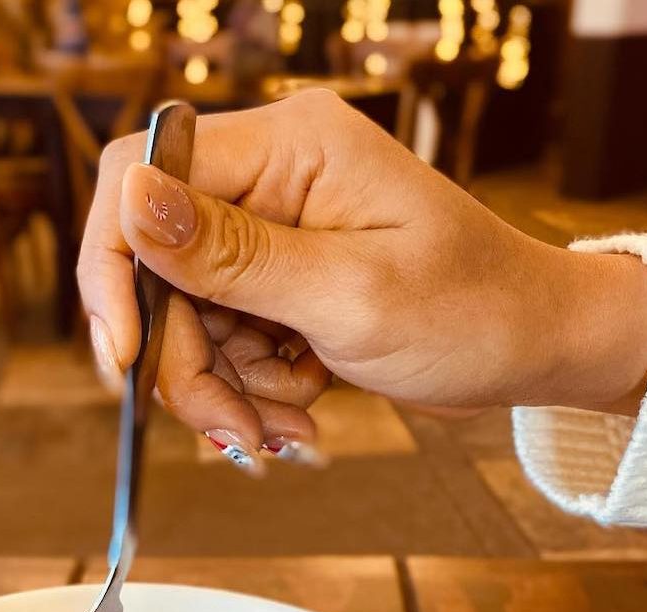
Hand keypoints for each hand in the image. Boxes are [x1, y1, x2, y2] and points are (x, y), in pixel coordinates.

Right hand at [77, 90, 646, 456]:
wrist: (531, 349)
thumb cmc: (471, 312)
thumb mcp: (349, 293)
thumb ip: (233, 254)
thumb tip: (130, 200)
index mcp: (287, 147)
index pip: (143, 175)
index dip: (116, 269)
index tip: (127, 356)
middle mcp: (271, 179)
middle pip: (160, 269)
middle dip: (187, 362)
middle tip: (236, 429)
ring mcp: (274, 233)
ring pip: (189, 319)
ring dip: (227, 387)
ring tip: (289, 423)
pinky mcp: (283, 282)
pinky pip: (226, 342)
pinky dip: (252, 389)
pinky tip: (302, 408)